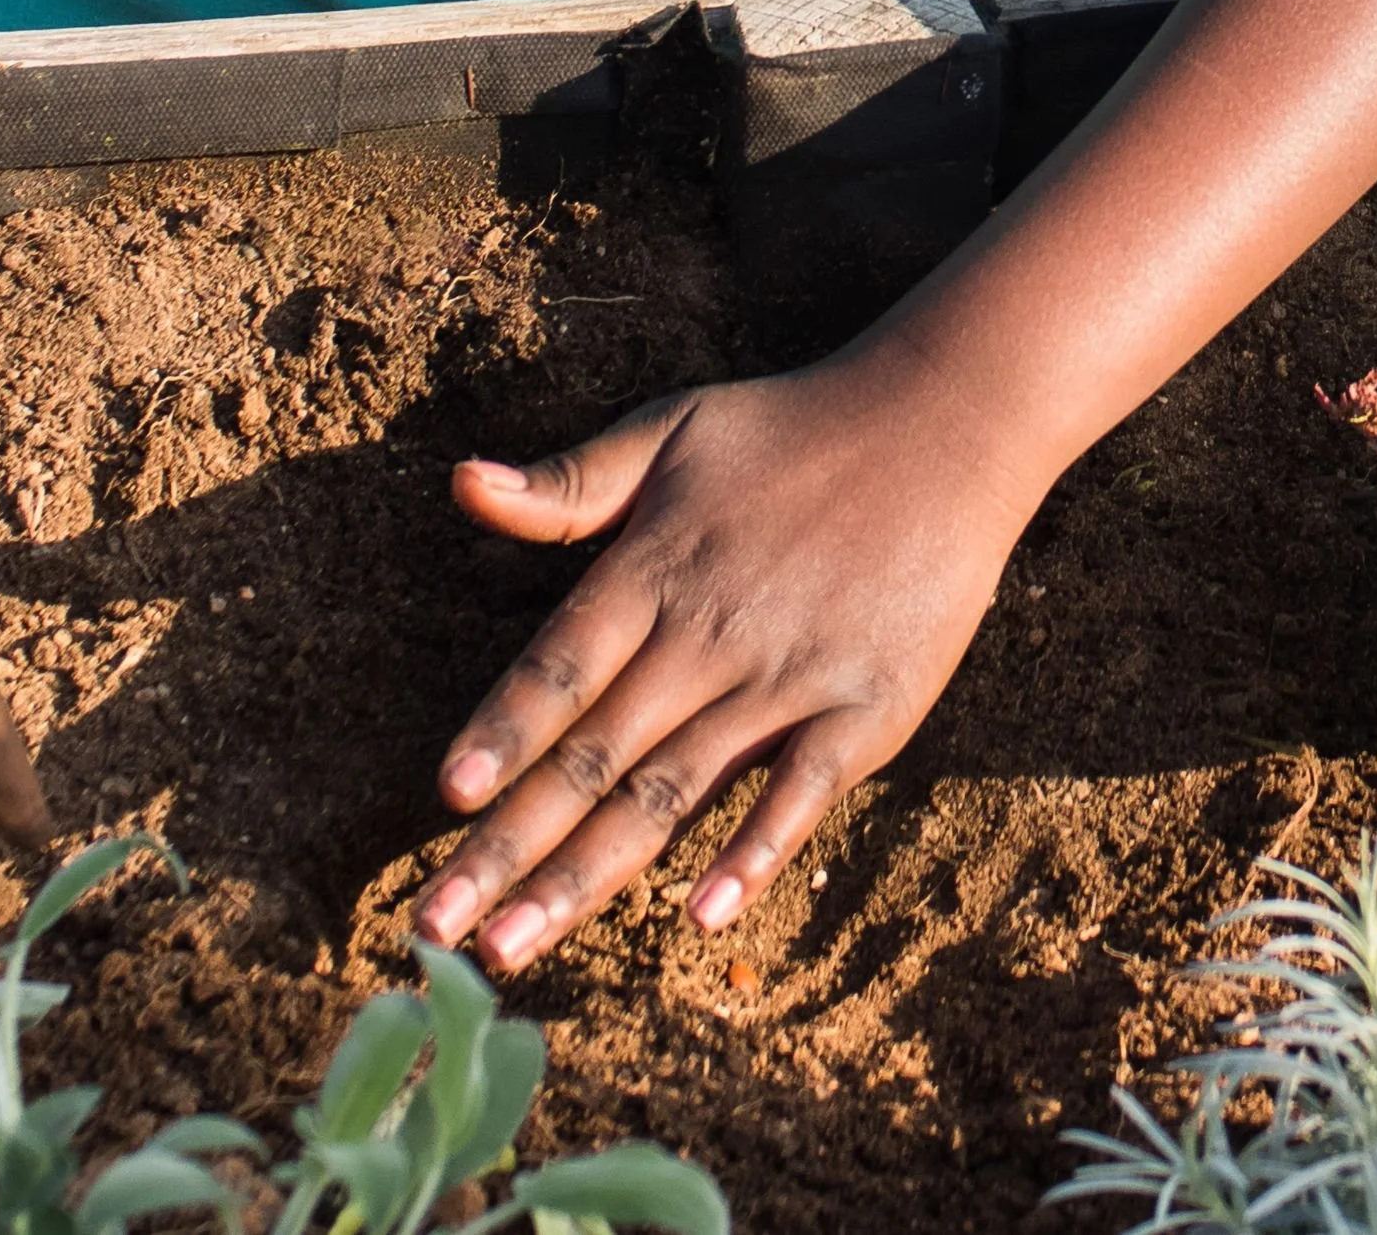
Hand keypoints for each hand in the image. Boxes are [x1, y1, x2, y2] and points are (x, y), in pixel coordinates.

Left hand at [414, 361, 1033, 968]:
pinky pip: (799, 792)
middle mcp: (707, 636)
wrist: (941, 428)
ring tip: (514, 949)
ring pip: (671, 793)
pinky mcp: (865, 711)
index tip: (444, 797)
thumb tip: (461, 484)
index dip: (500, 732)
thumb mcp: (668, 432)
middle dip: (509, 847)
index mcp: (653, 571)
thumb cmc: (790, 432)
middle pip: (593, 756)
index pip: (558, 668)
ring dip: (587, 876)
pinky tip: (700, 915)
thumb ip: (568, 484)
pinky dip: (751, 851)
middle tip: (435, 928)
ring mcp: (786, 680)